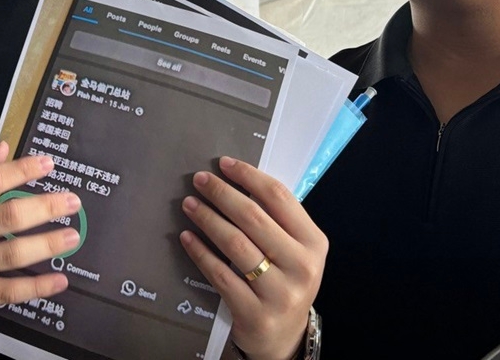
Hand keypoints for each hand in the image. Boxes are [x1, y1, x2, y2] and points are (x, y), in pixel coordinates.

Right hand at [0, 142, 80, 316]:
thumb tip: (5, 151)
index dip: (23, 170)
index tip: (49, 164)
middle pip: (6, 217)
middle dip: (45, 207)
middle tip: (72, 201)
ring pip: (11, 254)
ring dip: (47, 244)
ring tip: (72, 235)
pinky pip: (5, 291)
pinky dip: (35, 288)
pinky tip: (59, 280)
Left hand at [180, 157, 325, 359]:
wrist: (283, 336)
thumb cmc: (283, 280)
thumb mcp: (292, 249)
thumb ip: (274, 219)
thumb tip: (234, 179)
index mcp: (313, 242)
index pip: (279, 197)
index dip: (248, 176)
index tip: (224, 163)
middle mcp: (302, 266)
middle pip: (254, 218)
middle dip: (222, 194)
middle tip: (199, 180)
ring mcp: (280, 293)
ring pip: (235, 244)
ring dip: (207, 219)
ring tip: (188, 204)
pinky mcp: (255, 313)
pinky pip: (220, 275)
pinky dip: (200, 252)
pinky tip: (186, 237)